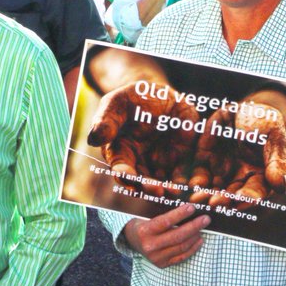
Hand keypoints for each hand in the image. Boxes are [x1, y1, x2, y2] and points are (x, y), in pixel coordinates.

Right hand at [87, 80, 204, 197]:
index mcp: (120, 153)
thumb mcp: (117, 103)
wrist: (159, 94)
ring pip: (163, 183)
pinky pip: (183, 174)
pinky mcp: (180, 159)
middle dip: (149, 188)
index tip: (128, 177)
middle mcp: (139, 164)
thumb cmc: (132, 99)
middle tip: (157, 190)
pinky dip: (186, 181)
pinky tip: (191, 184)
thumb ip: (107, 120)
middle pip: (142, 183)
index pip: (121, 169)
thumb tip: (94, 138)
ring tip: (174, 191)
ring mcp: (160, 163)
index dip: (125, 175)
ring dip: (168, 190)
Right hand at [122, 204, 210, 268]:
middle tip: (206, 219)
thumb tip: (185, 203)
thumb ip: (162, 209)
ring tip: (203, 227)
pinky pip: (181, 257)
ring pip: (181, 247)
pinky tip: (199, 240)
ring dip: (195, 236)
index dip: (180, 214)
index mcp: (144, 231)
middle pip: (177, 236)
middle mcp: (149, 246)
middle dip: (194, 226)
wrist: (132, 240)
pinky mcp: (162, 264)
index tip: (192, 207)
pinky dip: (193, 248)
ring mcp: (156, 257)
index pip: (165, 222)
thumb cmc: (143, 222)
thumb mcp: (146, 213)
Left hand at [189, 90, 285, 209]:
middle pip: (230, 194)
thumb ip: (277, 162)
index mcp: (259, 177)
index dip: (248, 197)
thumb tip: (281, 187)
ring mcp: (220, 171)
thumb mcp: (275, 138)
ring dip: (203, 195)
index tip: (240, 201)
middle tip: (214, 203)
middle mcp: (238, 179)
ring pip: (211, 188)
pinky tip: (182, 185)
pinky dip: (188, 181)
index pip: (255, 191)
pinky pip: (195, 173)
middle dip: (222, 200)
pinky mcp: (203, 160)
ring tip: (196, 198)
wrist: (244, 107)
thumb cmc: (266, 123)